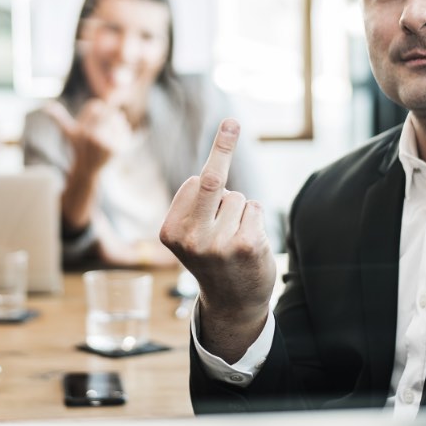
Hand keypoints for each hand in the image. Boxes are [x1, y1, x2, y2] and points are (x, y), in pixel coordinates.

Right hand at [46, 99, 132, 176]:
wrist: (88, 169)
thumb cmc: (78, 147)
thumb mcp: (68, 133)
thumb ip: (58, 118)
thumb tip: (46, 107)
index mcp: (81, 129)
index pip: (96, 106)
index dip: (99, 109)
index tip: (98, 117)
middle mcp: (91, 136)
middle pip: (109, 112)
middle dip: (110, 115)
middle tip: (109, 122)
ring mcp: (105, 144)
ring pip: (119, 121)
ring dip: (119, 123)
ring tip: (112, 131)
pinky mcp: (116, 150)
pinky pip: (125, 133)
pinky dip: (124, 134)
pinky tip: (117, 140)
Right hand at [159, 119, 275, 362]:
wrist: (232, 304)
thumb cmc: (210, 258)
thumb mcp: (190, 233)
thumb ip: (199, 200)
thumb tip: (224, 139)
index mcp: (170, 231)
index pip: (193, 183)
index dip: (206, 186)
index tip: (209, 182)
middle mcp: (191, 238)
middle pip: (210, 179)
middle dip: (223, 144)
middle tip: (231, 121)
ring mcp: (219, 243)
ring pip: (237, 198)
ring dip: (240, 212)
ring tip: (233, 240)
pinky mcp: (246, 245)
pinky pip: (254, 208)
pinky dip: (255, 220)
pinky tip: (248, 245)